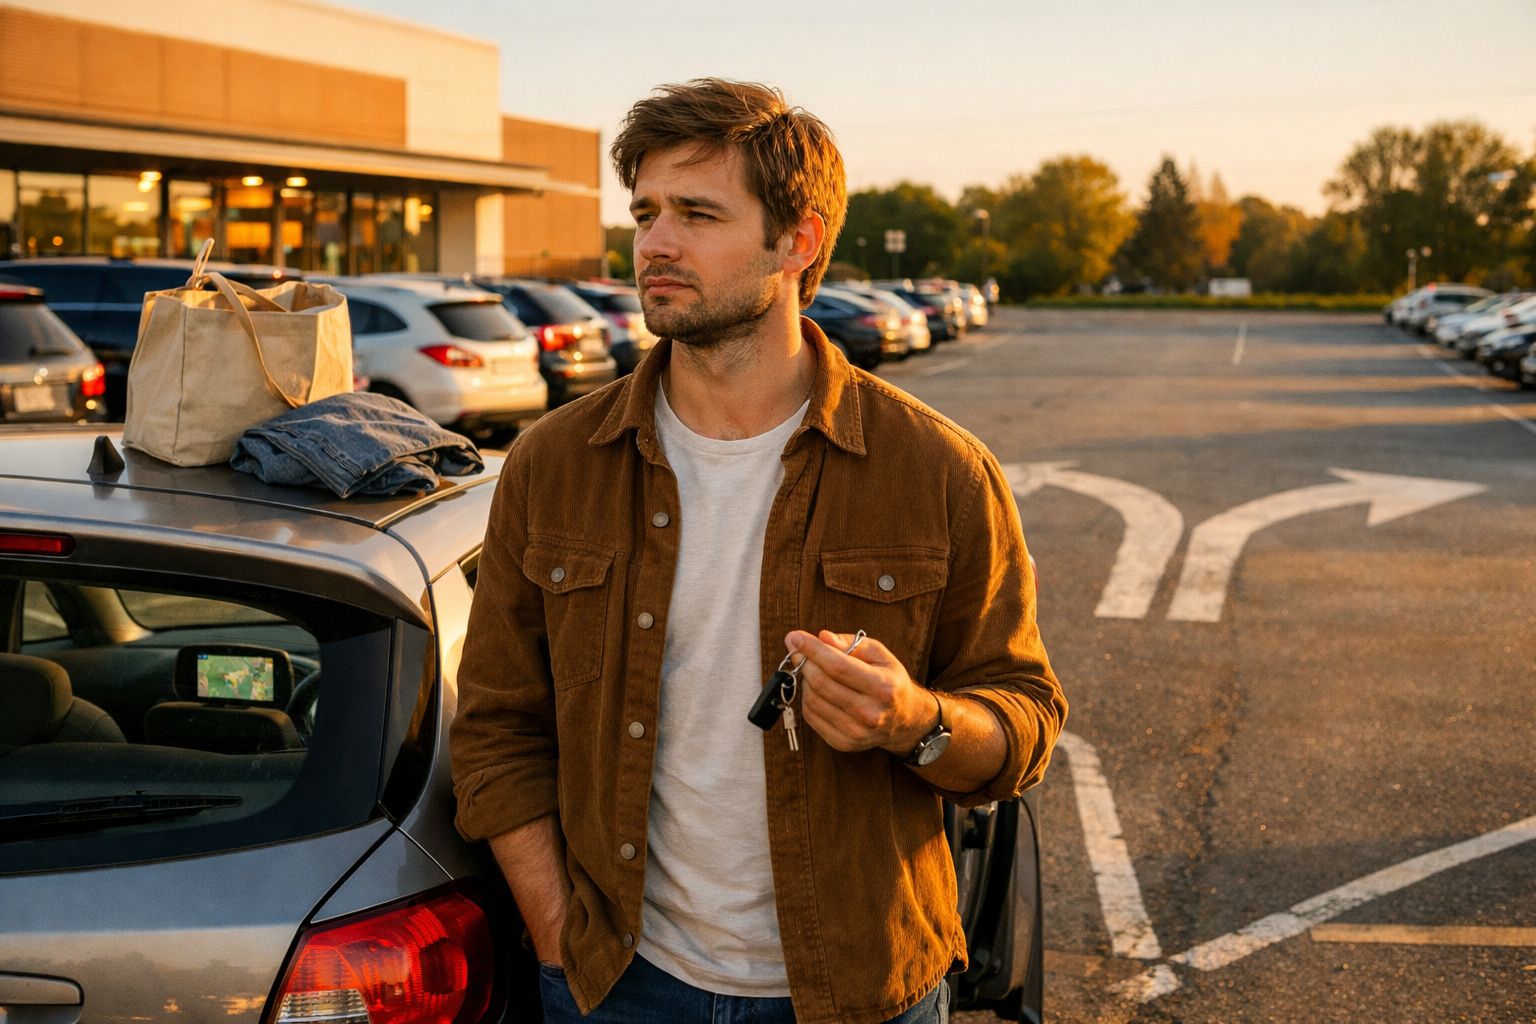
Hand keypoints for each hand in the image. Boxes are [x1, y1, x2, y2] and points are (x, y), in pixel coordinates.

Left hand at [785, 629, 936, 754]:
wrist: (903, 721)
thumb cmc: (889, 681)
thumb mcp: (880, 654)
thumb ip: (852, 643)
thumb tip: (823, 637)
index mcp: (884, 687)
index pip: (838, 667)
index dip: (812, 650)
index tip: (795, 637)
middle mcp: (871, 713)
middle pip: (822, 684)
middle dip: (803, 662)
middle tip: (797, 648)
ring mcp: (856, 732)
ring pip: (812, 700)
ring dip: (805, 679)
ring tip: (813, 669)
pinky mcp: (843, 743)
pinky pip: (811, 716)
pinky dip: (807, 698)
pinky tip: (816, 688)